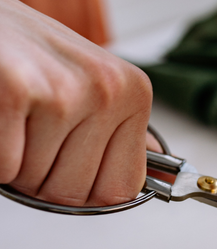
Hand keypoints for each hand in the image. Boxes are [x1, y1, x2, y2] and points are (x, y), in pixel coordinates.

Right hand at [0, 0, 152, 205]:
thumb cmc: (35, 56)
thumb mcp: (95, 88)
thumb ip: (125, 136)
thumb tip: (167, 177)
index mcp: (134, 93)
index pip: (122, 190)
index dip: (85, 191)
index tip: (67, 165)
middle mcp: (108, 90)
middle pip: (75, 192)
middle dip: (45, 179)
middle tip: (33, 136)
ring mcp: (66, 90)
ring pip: (37, 182)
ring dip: (19, 165)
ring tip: (19, 120)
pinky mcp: (20, 89)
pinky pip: (8, 169)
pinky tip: (3, 119)